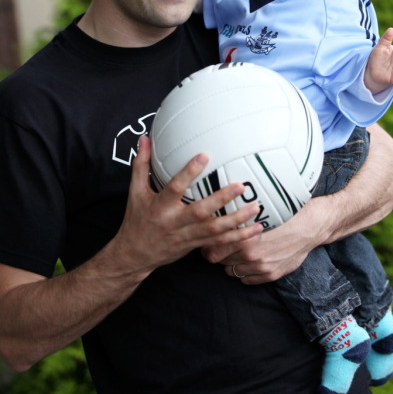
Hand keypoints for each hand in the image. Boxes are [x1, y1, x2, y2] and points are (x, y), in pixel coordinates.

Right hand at [114, 136, 263, 277]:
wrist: (136, 255)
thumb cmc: (137, 219)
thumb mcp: (135, 192)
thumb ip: (141, 164)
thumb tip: (144, 138)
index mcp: (160, 207)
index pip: (175, 187)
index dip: (189, 172)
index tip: (204, 156)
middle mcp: (175, 222)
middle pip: (201, 212)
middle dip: (221, 199)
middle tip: (240, 185)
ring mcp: (188, 235)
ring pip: (215, 229)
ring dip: (237, 220)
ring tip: (255, 207)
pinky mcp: (197, 244)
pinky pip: (221, 242)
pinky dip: (240, 236)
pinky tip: (257, 229)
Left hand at [203, 200, 325, 284]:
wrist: (308, 228)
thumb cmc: (283, 216)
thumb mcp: (258, 215)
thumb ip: (238, 222)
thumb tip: (220, 220)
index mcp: (245, 238)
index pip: (214, 251)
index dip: (208, 247)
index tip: (206, 243)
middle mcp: (250, 255)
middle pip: (221, 262)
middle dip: (218, 255)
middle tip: (219, 247)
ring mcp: (261, 267)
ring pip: (232, 272)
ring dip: (231, 264)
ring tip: (235, 254)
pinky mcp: (270, 275)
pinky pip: (247, 280)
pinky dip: (245, 273)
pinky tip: (248, 263)